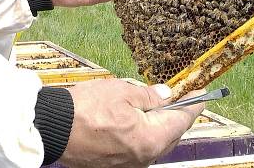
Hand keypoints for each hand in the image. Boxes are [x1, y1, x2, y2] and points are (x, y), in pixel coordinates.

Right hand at [60, 79, 205, 167]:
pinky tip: (132, 121)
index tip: (200, 95)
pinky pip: (136, 149)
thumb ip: (148, 96)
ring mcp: (128, 163)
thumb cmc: (86, 109)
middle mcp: (143, 157)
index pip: (181, 121)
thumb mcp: (121, 92)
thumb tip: (166, 95)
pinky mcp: (112, 164)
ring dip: (156, 126)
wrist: (52, 129)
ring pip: (152, 143)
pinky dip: (140, 134)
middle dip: (176, 117)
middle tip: (178, 99)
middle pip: (169, 135)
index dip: (193, 105)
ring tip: (153, 107)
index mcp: (150, 139)